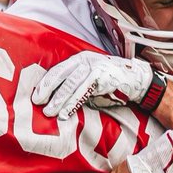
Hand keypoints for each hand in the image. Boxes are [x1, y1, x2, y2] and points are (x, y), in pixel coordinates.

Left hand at [34, 51, 153, 117]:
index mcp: (79, 60)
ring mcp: (93, 67)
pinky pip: (83, 91)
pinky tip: (65, 113)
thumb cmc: (111, 84)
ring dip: (58, 99)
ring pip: (70, 84)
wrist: (136, 80)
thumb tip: (56, 103)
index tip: (35, 96)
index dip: (45, 83)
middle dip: (47, 90)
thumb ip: (75, 89)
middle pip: (60, 75)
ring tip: (49, 112)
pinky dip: (73, 103)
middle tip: (37, 103)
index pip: (57, 71)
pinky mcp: (102, 77)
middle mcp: (84, 60)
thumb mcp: (90, 83)